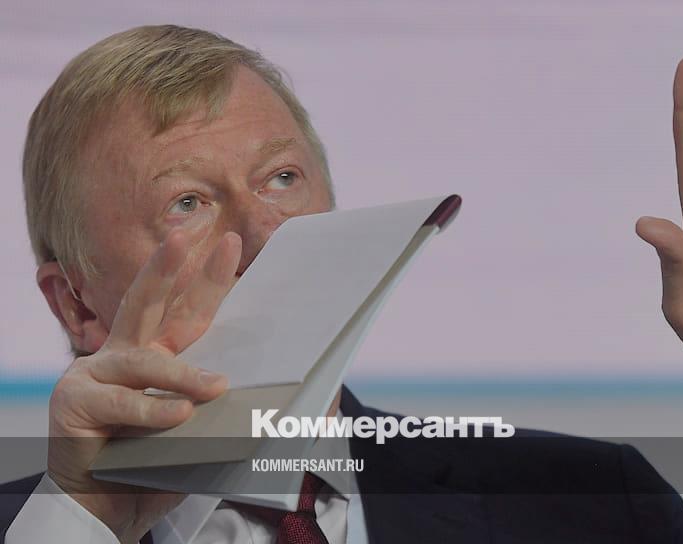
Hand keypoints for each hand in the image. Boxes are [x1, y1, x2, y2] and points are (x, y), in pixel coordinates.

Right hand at [47, 229, 239, 542]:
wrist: (108, 508)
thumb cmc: (160, 465)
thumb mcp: (208, 431)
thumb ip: (242, 410)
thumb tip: (317, 404)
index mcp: (157, 354)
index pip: (187, 311)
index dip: (208, 278)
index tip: (232, 243)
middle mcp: (124, 354)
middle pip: (146, 303)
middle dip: (168, 268)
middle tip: (188, 237)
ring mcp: (95, 375)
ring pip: (141, 360)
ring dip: (180, 374)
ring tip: (216, 388)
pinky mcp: (75, 404)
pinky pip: (122, 403)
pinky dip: (152, 410)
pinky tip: (179, 415)